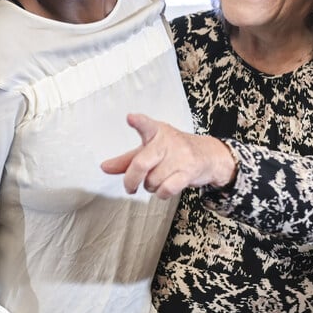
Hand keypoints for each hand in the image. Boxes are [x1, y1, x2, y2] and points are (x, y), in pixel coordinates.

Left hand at [101, 113, 237, 198]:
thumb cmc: (174, 151)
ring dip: (150, 187)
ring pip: (151, 181)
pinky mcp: (188, 172)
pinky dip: (161, 194)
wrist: (209, 155)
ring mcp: (179, 157)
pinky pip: (166, 189)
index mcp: (156, 132)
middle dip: (131, 180)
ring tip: (156, 180)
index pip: (146, 125)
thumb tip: (104, 167)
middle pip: (140, 164)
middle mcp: (167, 142)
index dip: (138, 122)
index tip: (130, 118)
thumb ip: (127, 160)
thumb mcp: (151, 149)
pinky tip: (164, 189)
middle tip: (129, 187)